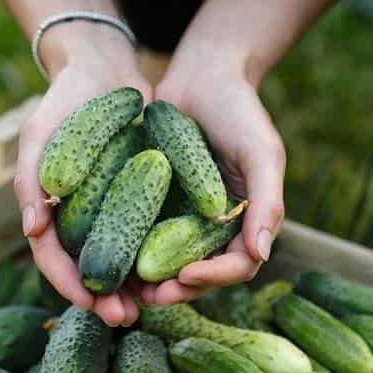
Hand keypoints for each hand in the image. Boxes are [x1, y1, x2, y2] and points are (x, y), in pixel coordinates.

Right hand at [17, 23, 151, 326]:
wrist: (103, 68)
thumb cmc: (63, 101)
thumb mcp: (39, 135)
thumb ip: (31, 181)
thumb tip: (32, 232)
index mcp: (48, 213)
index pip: (53, 259)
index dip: (69, 285)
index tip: (89, 303)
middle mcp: (79, 220)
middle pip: (89, 270)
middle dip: (106, 298)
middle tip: (126, 318)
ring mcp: (110, 212)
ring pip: (121, 260)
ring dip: (134, 288)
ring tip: (153, 306)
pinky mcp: (140, 199)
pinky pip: (148, 234)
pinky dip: (157, 256)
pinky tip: (176, 273)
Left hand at [141, 42, 285, 307]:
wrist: (201, 76)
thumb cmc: (240, 111)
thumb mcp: (261, 152)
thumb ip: (267, 202)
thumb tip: (262, 254)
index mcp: (244, 224)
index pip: (235, 266)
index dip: (214, 278)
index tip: (187, 276)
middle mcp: (212, 229)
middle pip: (197, 275)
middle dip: (176, 290)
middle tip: (150, 297)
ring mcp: (179, 219)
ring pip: (164, 264)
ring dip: (147, 283)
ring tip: (126, 291)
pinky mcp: (149, 206)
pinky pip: (138, 236)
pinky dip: (125, 252)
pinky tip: (104, 259)